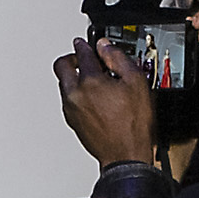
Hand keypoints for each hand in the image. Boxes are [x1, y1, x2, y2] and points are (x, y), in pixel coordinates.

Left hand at [56, 36, 158, 166]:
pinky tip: (92, 96)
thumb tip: (106, 46)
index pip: (83, 53)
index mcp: (89, 81)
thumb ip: (119, 59)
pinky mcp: (71, 120)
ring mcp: (70, 108)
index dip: (87, 44)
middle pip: (62, 66)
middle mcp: (74, 94)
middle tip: (83, 57)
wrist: (125, 154)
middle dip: (72, 58)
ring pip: (64, 83)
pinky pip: (68, 99)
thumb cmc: (132, 125)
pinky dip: (76, 92)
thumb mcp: (137, 83)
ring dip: (74, 76)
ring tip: (93, 78)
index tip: (88, 42)